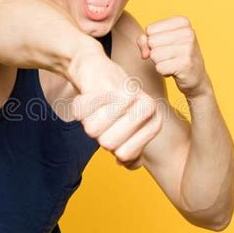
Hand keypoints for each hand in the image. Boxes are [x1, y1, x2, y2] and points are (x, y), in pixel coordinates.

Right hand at [71, 55, 162, 169]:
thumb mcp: (124, 126)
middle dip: (99, 133)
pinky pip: (82, 114)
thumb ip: (131, 151)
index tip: (117, 130)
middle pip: (108, 144)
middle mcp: (146, 106)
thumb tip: (128, 165)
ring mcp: (128, 95)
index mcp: (154, 117)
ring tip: (98, 105)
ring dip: (88, 119)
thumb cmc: (110, 101)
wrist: (93, 67)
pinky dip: (79, 106)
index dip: (115, 146)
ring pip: (93, 130)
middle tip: (105, 115)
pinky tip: (88, 95)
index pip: (126, 154)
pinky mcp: (108, 87)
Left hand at [137, 16, 209, 97]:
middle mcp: (188, 32)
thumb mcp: (161, 42)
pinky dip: (163, 71)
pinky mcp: (185, 64)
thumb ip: (145, 40)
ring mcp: (188, 48)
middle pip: (151, 41)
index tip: (167, 45)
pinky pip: (159, 67)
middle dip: (155, 52)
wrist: (196, 77)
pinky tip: (174, 70)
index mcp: (182, 22)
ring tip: (172, 62)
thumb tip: (144, 53)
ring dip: (159, 62)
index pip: (150, 29)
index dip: (153, 41)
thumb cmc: (176, 56)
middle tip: (170, 56)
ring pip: (154, 55)